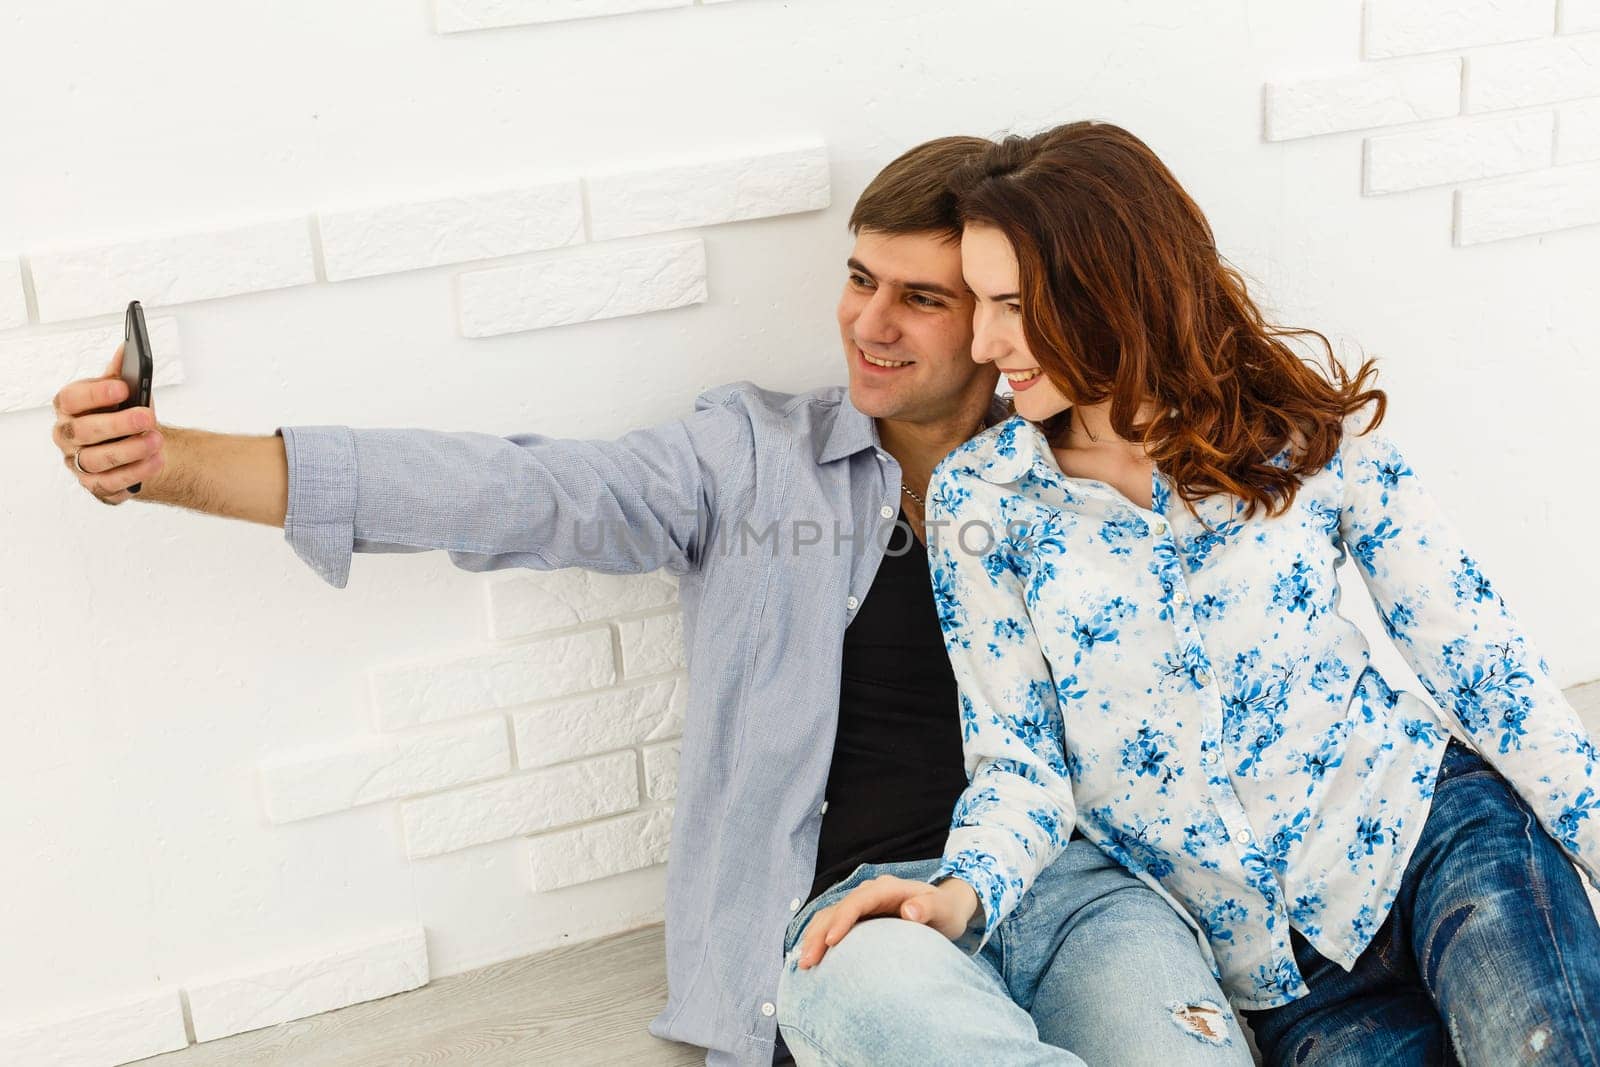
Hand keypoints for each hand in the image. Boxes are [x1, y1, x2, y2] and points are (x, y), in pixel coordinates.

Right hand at [52, 341, 162, 504]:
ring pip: (96, 460)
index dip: (95, 394)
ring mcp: (77, 463)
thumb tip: (126, 348)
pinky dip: (135, 473)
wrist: (137, 445)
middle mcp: (67, 435)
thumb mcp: (124, 392)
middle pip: (83, 431)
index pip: (71, 399)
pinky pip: (110, 484)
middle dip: (118, 424)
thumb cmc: (125, 414)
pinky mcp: (95, 486)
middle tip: (148, 418)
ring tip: (157, 442)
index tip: (123, 388)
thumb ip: (122, 373)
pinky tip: (155, 462)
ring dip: (130, 451)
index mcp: (69, 408)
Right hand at [795, 874, 978, 969]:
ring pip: (830, 916)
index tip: (830, 941)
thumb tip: (908, 910)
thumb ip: (928, 908)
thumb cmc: (945, 911)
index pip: (858, 901)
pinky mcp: (859, 918)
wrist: (945, 909)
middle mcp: (870, 893)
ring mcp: (862, 904)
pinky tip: (812, 958)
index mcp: (887, 888)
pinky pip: (834, 924)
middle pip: (837, 909)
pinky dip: (819, 939)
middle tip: (807, 961)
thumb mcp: (944, 910)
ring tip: (803, 963)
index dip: (842, 919)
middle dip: (819, 934)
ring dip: (814, 937)